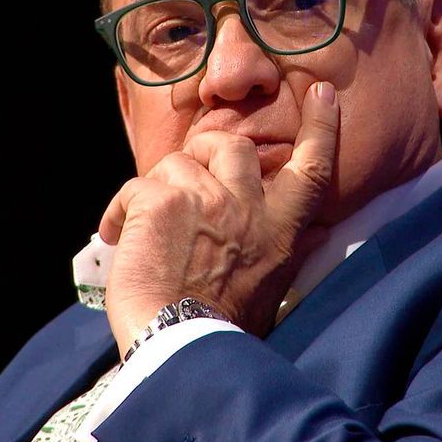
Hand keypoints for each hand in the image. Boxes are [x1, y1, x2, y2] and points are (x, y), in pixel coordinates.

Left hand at [99, 81, 339, 353]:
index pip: (312, 166)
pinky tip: (120, 237)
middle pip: (232, 144)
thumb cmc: (223, 327)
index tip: (321, 94)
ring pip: (176, 162)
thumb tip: (306, 229)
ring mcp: (205, 197)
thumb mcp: (272, 285)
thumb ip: (282, 247)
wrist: (180, 348)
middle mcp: (248, 205)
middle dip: (208, 148)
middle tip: (189, 178)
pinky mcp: (161, 200)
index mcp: (280, 228)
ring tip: (147, 233)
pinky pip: (134, 186)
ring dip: (159, 191)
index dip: (320, 127)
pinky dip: (121, 213)